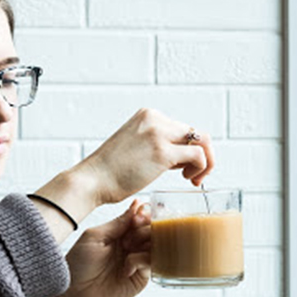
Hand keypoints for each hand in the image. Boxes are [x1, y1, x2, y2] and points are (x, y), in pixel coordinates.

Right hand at [30, 108, 212, 244]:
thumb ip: (157, 146)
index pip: (182, 129)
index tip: (183, 170)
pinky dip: (201, 168)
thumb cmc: (110, 172)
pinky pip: (198, 155)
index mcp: (148, 115)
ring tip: (192, 179)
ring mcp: (159, 134)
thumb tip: (180, 158)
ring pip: (202, 141)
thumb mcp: (135, 148)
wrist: (92, 181)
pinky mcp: (163, 152)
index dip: (188, 150)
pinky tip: (188, 180)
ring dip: (205, 162)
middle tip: (192, 177)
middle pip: (195, 133)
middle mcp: (155, 119)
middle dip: (201, 157)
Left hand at [39, 200, 149, 296]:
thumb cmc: (73, 270)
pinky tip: (137, 260)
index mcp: (115, 234)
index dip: (142, 212)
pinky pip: (152, 267)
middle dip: (148, 227)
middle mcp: (128, 248)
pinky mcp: (139, 282)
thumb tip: (137, 207)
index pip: (137, 218)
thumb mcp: (93, 241)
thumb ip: (116, 226)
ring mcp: (136, 264)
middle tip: (144, 225)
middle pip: (149, 231)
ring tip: (138, 243)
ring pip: (154, 248)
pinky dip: (148, 261)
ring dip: (150, 243)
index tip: (143, 206)